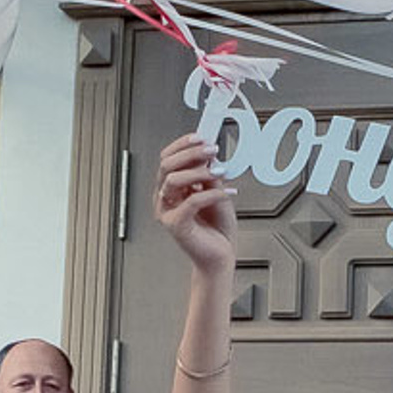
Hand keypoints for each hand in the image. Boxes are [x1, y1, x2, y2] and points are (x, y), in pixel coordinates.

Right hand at [156, 135, 235, 275]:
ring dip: (200, 171)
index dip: (183, 144)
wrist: (220, 255)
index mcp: (171, 187)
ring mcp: (167, 211)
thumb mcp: (216, 191)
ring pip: (174, 180)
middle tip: (212, 150)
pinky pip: (192, 201)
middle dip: (191, 153)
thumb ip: (209, 174)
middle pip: (167, 165)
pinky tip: (227, 193)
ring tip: (220, 172)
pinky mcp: (176, 224)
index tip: (202, 137)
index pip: (168, 158)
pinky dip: (213, 194)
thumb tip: (209, 154)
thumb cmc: (216, 227)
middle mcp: (165, 198)